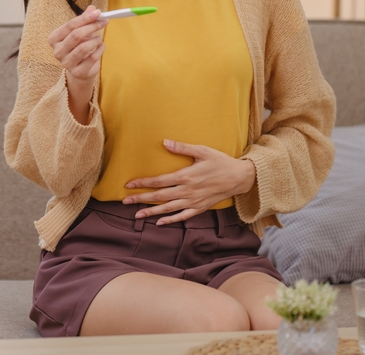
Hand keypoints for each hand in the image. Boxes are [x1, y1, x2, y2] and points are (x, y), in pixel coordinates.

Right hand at [48, 5, 106, 122]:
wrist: (79, 69)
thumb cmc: (78, 47)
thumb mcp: (79, 31)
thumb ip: (84, 20)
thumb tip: (93, 8)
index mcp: (54, 39)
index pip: (70, 25)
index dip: (84, 18)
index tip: (98, 12)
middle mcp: (58, 51)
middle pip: (76, 35)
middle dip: (92, 26)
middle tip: (103, 22)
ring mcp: (66, 63)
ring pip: (84, 47)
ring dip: (96, 40)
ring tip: (100, 37)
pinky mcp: (78, 72)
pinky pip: (92, 58)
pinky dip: (100, 50)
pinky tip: (101, 46)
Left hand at [121, 140, 255, 224]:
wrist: (239, 178)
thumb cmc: (220, 162)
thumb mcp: (202, 150)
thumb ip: (182, 148)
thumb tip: (165, 142)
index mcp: (186, 176)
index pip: (159, 181)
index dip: (142, 183)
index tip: (128, 185)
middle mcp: (187, 191)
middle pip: (159, 197)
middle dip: (141, 199)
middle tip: (125, 201)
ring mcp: (193, 202)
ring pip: (168, 209)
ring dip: (151, 212)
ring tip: (137, 215)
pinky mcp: (200, 208)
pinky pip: (182, 216)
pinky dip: (170, 220)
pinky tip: (159, 222)